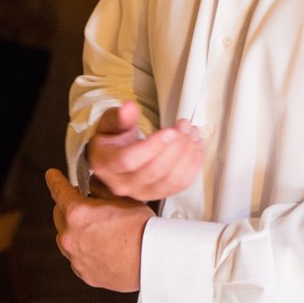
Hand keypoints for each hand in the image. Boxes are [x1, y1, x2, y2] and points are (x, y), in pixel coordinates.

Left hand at [46, 168, 153, 290]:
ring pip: (66, 236)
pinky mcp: (83, 272)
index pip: (58, 190)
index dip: (55, 179)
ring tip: (100, 228)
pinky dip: (84, 248)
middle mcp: (71, 236)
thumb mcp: (122, 197)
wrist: (150, 260)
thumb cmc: (141, 230)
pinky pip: (76, 255)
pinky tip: (103, 245)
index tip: (52, 176)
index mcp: (77, 213)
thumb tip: (92, 184)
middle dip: (70, 206)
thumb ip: (100, 188)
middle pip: (59, 213)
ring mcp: (75, 257)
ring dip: (75, 229)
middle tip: (90, 204)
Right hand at [87, 101, 204, 200]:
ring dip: (188, 155)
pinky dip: (193, 166)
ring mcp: (141, 192)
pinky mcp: (158, 194)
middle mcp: (123, 184)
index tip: (170, 131)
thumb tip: (128, 108)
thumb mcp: (111, 123)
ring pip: (170, 179)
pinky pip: (180, 185)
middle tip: (185, 126)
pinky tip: (197, 148)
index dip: (152, 146)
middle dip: (176, 146)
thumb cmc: (113, 140)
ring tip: (193, 134)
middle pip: (154, 170)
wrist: (115, 158)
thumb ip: (120, 116)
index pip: (129, 160)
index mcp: (107, 164)